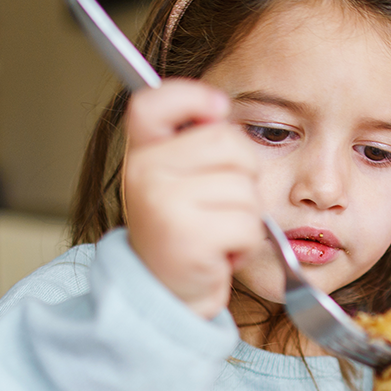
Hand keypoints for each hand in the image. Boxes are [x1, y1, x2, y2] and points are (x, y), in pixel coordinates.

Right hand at [123, 79, 264, 318]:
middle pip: (228, 142)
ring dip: (244, 216)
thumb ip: (192, 140)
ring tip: (215, 232)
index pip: (153, 103)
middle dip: (241, 174)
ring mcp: (164, 204)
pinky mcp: (189, 237)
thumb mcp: (175, 179)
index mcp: (141, 154)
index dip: (191, 95)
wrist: (166, 295)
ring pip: (246, 188)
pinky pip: (249, 224)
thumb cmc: (181, 233)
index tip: (216, 107)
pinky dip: (245, 244)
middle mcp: (144, 173)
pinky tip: (219, 252)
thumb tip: (219, 106)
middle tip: (216, 203)